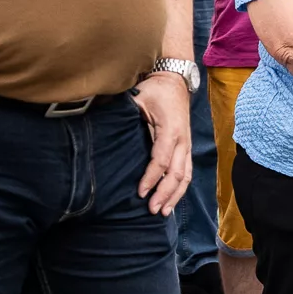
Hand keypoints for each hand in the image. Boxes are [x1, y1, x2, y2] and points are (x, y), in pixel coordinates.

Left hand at [134, 70, 191, 214]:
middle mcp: (182, 140)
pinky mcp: (186, 148)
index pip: (161, 160)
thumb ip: (127, 114)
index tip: (139, 192)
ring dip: (175, 196)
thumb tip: (105, 127)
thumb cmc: (155, 91)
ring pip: (185, 176)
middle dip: (164, 194)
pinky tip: (171, 201)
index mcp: (170, 130)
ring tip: (163, 211)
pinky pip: (187, 172)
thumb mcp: (139, 98)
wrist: (175, 81)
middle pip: (176, 174)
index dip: (151, 178)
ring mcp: (186, 145)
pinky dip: (180, 189)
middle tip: (151, 209)